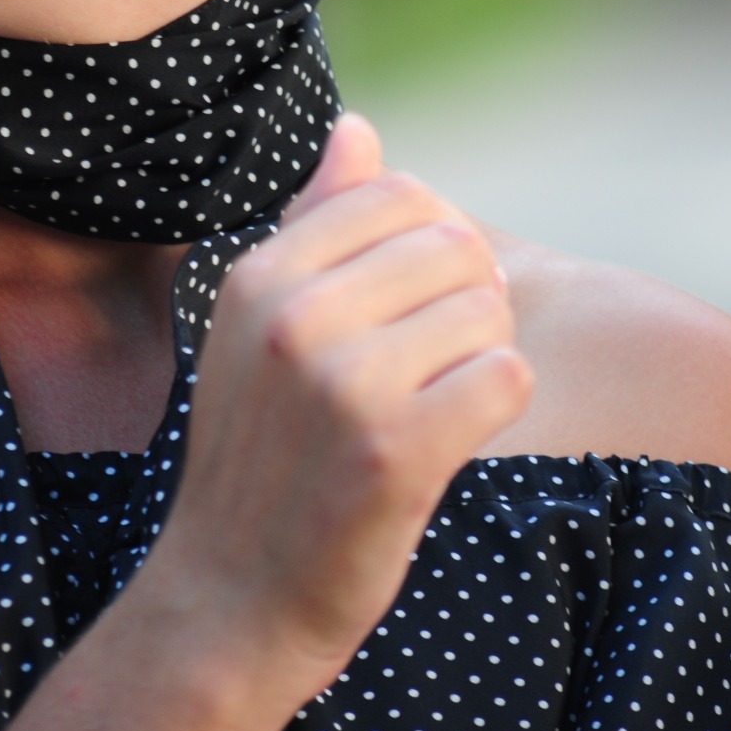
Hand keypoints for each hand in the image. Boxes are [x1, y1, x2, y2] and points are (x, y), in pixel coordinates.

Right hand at [152, 113, 532, 713]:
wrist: (226, 601)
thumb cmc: (258, 459)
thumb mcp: (256, 329)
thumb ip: (312, 223)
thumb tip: (358, 129)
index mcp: (257, 274)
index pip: (397, 194)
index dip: (432, 243)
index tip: (413, 306)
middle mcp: (293, 315)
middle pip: (454, 246)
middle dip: (467, 300)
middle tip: (433, 365)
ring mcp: (341, 383)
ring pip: (487, 312)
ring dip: (481, 359)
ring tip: (434, 405)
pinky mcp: (393, 452)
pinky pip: (504, 378)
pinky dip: (496, 409)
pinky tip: (449, 441)